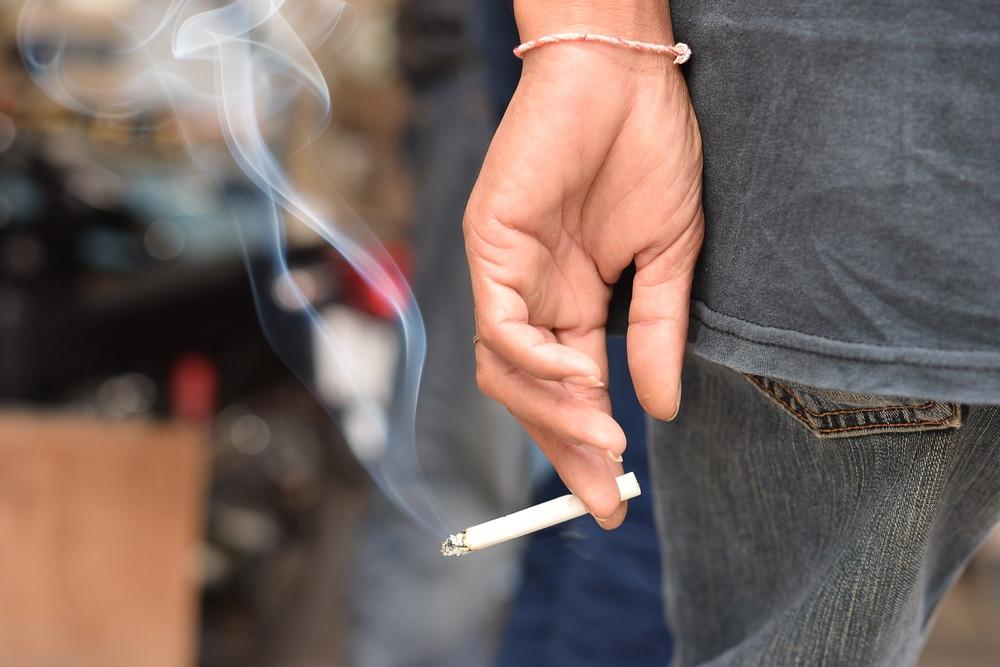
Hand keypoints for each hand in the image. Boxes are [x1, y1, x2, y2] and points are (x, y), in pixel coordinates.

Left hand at [464, 22, 702, 527]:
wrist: (626, 75)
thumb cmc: (649, 150)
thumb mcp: (670, 257)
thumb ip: (658, 332)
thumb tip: (663, 407)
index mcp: (573, 301)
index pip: (572, 390)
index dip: (590, 444)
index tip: (615, 498)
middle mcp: (533, 295)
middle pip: (532, 393)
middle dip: (567, 448)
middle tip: (604, 495)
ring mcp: (506, 272)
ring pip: (507, 371)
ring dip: (553, 415)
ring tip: (604, 441)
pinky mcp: (489, 243)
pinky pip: (501, 325)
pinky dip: (535, 362)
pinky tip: (580, 379)